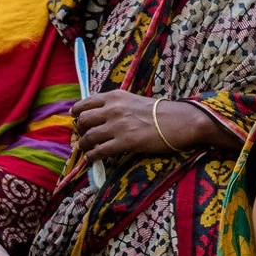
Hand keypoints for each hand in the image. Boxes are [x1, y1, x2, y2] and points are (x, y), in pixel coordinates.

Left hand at [70, 91, 195, 159]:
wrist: (178, 121)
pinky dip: (92, 156)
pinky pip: (100, 150)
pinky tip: (92, 159)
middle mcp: (112, 109)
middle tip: (84, 136)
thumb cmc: (160, 112)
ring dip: (84, 144)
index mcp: (114, 96)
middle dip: (80, 130)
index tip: (77, 119)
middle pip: (83, 120)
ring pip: (89, 136)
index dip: (77, 113)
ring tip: (86, 149)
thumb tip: (103, 115)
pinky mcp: (125, 142)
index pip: (85, 103)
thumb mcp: (134, 100)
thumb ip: (117, 105)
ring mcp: (118, 126)